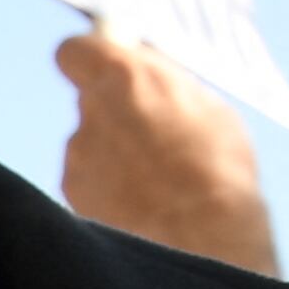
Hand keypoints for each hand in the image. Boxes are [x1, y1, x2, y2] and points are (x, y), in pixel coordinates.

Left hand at [56, 25, 278, 275]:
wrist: (202, 238)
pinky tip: (143, 200)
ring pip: (91, 143)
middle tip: (152, 126)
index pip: (75, 50)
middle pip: (91, 100)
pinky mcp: (72, 196)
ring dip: (115, 152)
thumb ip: (163, 85)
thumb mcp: (204, 107)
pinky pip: (90, 179)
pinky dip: (110, 185)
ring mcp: (76, 158)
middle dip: (116, 109)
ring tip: (158, 175)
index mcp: (124, 78)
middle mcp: (89, 115)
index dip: (91, 57)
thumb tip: (144, 72)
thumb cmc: (217, 167)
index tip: (108, 64)